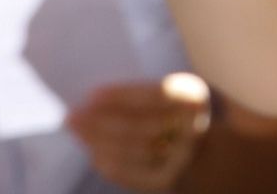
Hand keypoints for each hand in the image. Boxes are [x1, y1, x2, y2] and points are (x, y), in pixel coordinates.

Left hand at [66, 74, 214, 193]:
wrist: (204, 155)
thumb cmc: (172, 117)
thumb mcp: (168, 99)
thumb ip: (141, 97)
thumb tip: (92, 100)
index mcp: (194, 100)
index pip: (158, 95)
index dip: (123, 95)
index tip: (91, 95)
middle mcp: (194, 129)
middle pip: (140, 125)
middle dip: (101, 122)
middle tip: (72, 116)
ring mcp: (182, 158)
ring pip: (131, 150)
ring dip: (98, 142)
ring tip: (77, 131)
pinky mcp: (168, 181)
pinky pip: (130, 173)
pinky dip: (108, 163)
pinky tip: (93, 153)